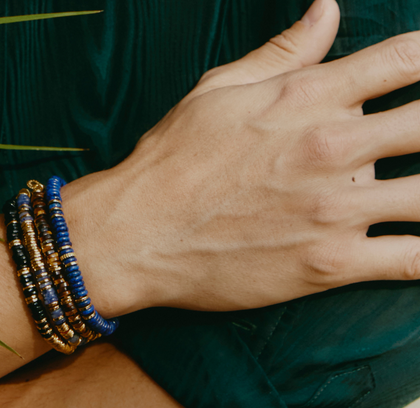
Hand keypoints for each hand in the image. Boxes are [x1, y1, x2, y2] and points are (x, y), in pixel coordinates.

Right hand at [66, 0, 419, 315]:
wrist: (133, 234)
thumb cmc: (170, 161)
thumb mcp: (219, 89)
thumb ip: (286, 51)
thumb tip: (329, 9)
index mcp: (307, 97)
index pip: (406, 60)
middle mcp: (330, 147)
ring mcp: (334, 209)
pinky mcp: (330, 264)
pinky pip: (412, 260)